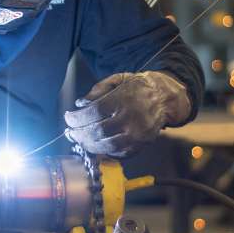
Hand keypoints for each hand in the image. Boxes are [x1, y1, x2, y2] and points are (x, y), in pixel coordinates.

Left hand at [64, 71, 190, 157]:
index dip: (77, 118)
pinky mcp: (142, 144)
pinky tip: (97, 146)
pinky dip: (105, 152)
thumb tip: (80, 104)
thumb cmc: (138, 87)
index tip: (69, 119)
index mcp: (124, 99)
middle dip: (80, 134)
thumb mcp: (118, 79)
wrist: (164, 97)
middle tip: (71, 133)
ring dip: (90, 145)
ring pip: (108, 146)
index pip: (94, 112)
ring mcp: (138, 134)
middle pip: (98, 131)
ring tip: (81, 141)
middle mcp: (132, 118)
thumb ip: (98, 90)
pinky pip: (120, 153)